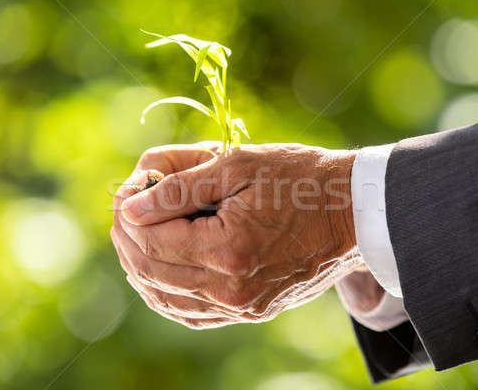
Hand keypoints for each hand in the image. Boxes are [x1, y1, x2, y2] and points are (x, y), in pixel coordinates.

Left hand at [111, 143, 362, 328]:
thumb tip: (131, 207)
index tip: (128, 187)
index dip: (129, 211)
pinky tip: (157, 269)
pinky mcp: (250, 311)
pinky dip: (164, 291)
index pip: (152, 239)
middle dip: (127, 236)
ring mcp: (241, 307)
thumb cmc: (299, 179)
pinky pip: (191, 313)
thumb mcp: (238, 165)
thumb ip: (179, 187)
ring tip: (133, 234)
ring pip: (164, 297)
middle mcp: (231, 290)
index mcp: (228, 250)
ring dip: (139, 265)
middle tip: (125, 206)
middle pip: (151, 271)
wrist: (352, 212)